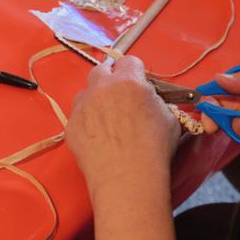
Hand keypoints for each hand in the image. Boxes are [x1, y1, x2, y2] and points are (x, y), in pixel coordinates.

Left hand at [66, 56, 181, 239]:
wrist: (127, 179)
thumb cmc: (155, 149)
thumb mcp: (169, 119)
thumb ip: (154, 101)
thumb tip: (147, 98)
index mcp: (129, 81)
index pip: (129, 61)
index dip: (134, 72)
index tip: (137, 85)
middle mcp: (102, 87)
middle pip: (101, 71)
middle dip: (110, 81)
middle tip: (119, 100)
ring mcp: (82, 105)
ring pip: (86, 93)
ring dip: (95, 101)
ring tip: (106, 123)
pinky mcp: (70, 125)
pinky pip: (77, 116)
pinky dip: (86, 123)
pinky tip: (97, 140)